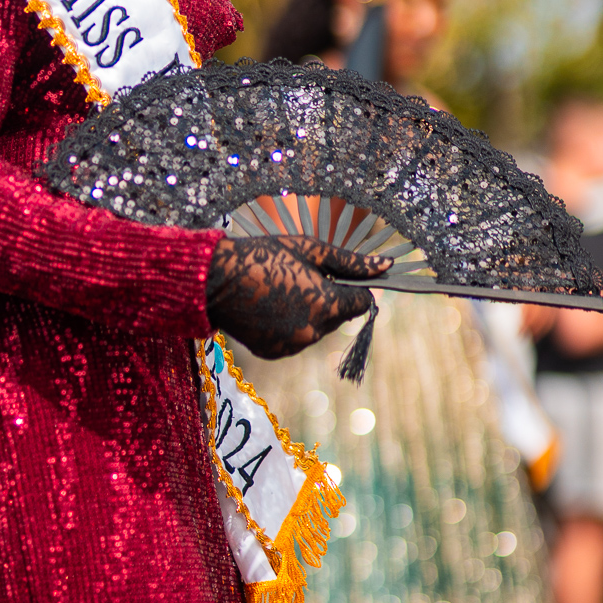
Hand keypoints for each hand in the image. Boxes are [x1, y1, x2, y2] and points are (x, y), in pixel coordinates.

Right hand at [205, 234, 391, 359]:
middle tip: (299, 276)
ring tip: (280, 290)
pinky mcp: (275, 353)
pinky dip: (289, 326)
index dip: (353, 287)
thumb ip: (350, 262)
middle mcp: (314, 332)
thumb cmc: (264, 254)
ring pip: (317, 329)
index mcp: (326, 305)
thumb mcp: (308, 249)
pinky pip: (294, 339)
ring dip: (309, 313)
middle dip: (329, 299)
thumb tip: (386, 265)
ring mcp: (293, 346)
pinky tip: (268, 306)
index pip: (361, 303)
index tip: (336, 274)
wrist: (215, 279)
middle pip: (339, 317)